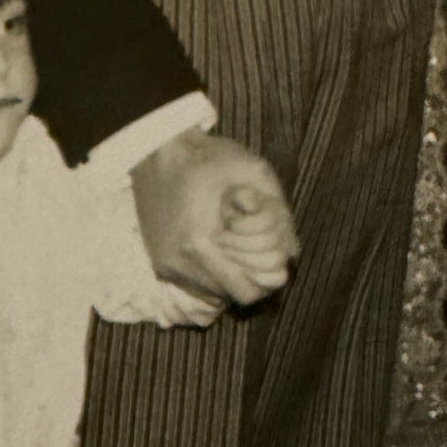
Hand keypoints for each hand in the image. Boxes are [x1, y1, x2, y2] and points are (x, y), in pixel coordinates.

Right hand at [131, 128, 298, 304]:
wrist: (154, 149)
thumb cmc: (207, 158)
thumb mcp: (254, 172)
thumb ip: (279, 213)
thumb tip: (291, 251)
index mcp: (201, 244)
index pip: (247, 291)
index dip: (267, 278)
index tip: (272, 258)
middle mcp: (181, 264)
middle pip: (233, 297)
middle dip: (251, 279)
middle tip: (258, 255)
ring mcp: (167, 267)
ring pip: (214, 294)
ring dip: (229, 278)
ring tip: (234, 248)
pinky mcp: (159, 264)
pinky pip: (194, 286)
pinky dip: (210, 275)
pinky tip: (215, 250)